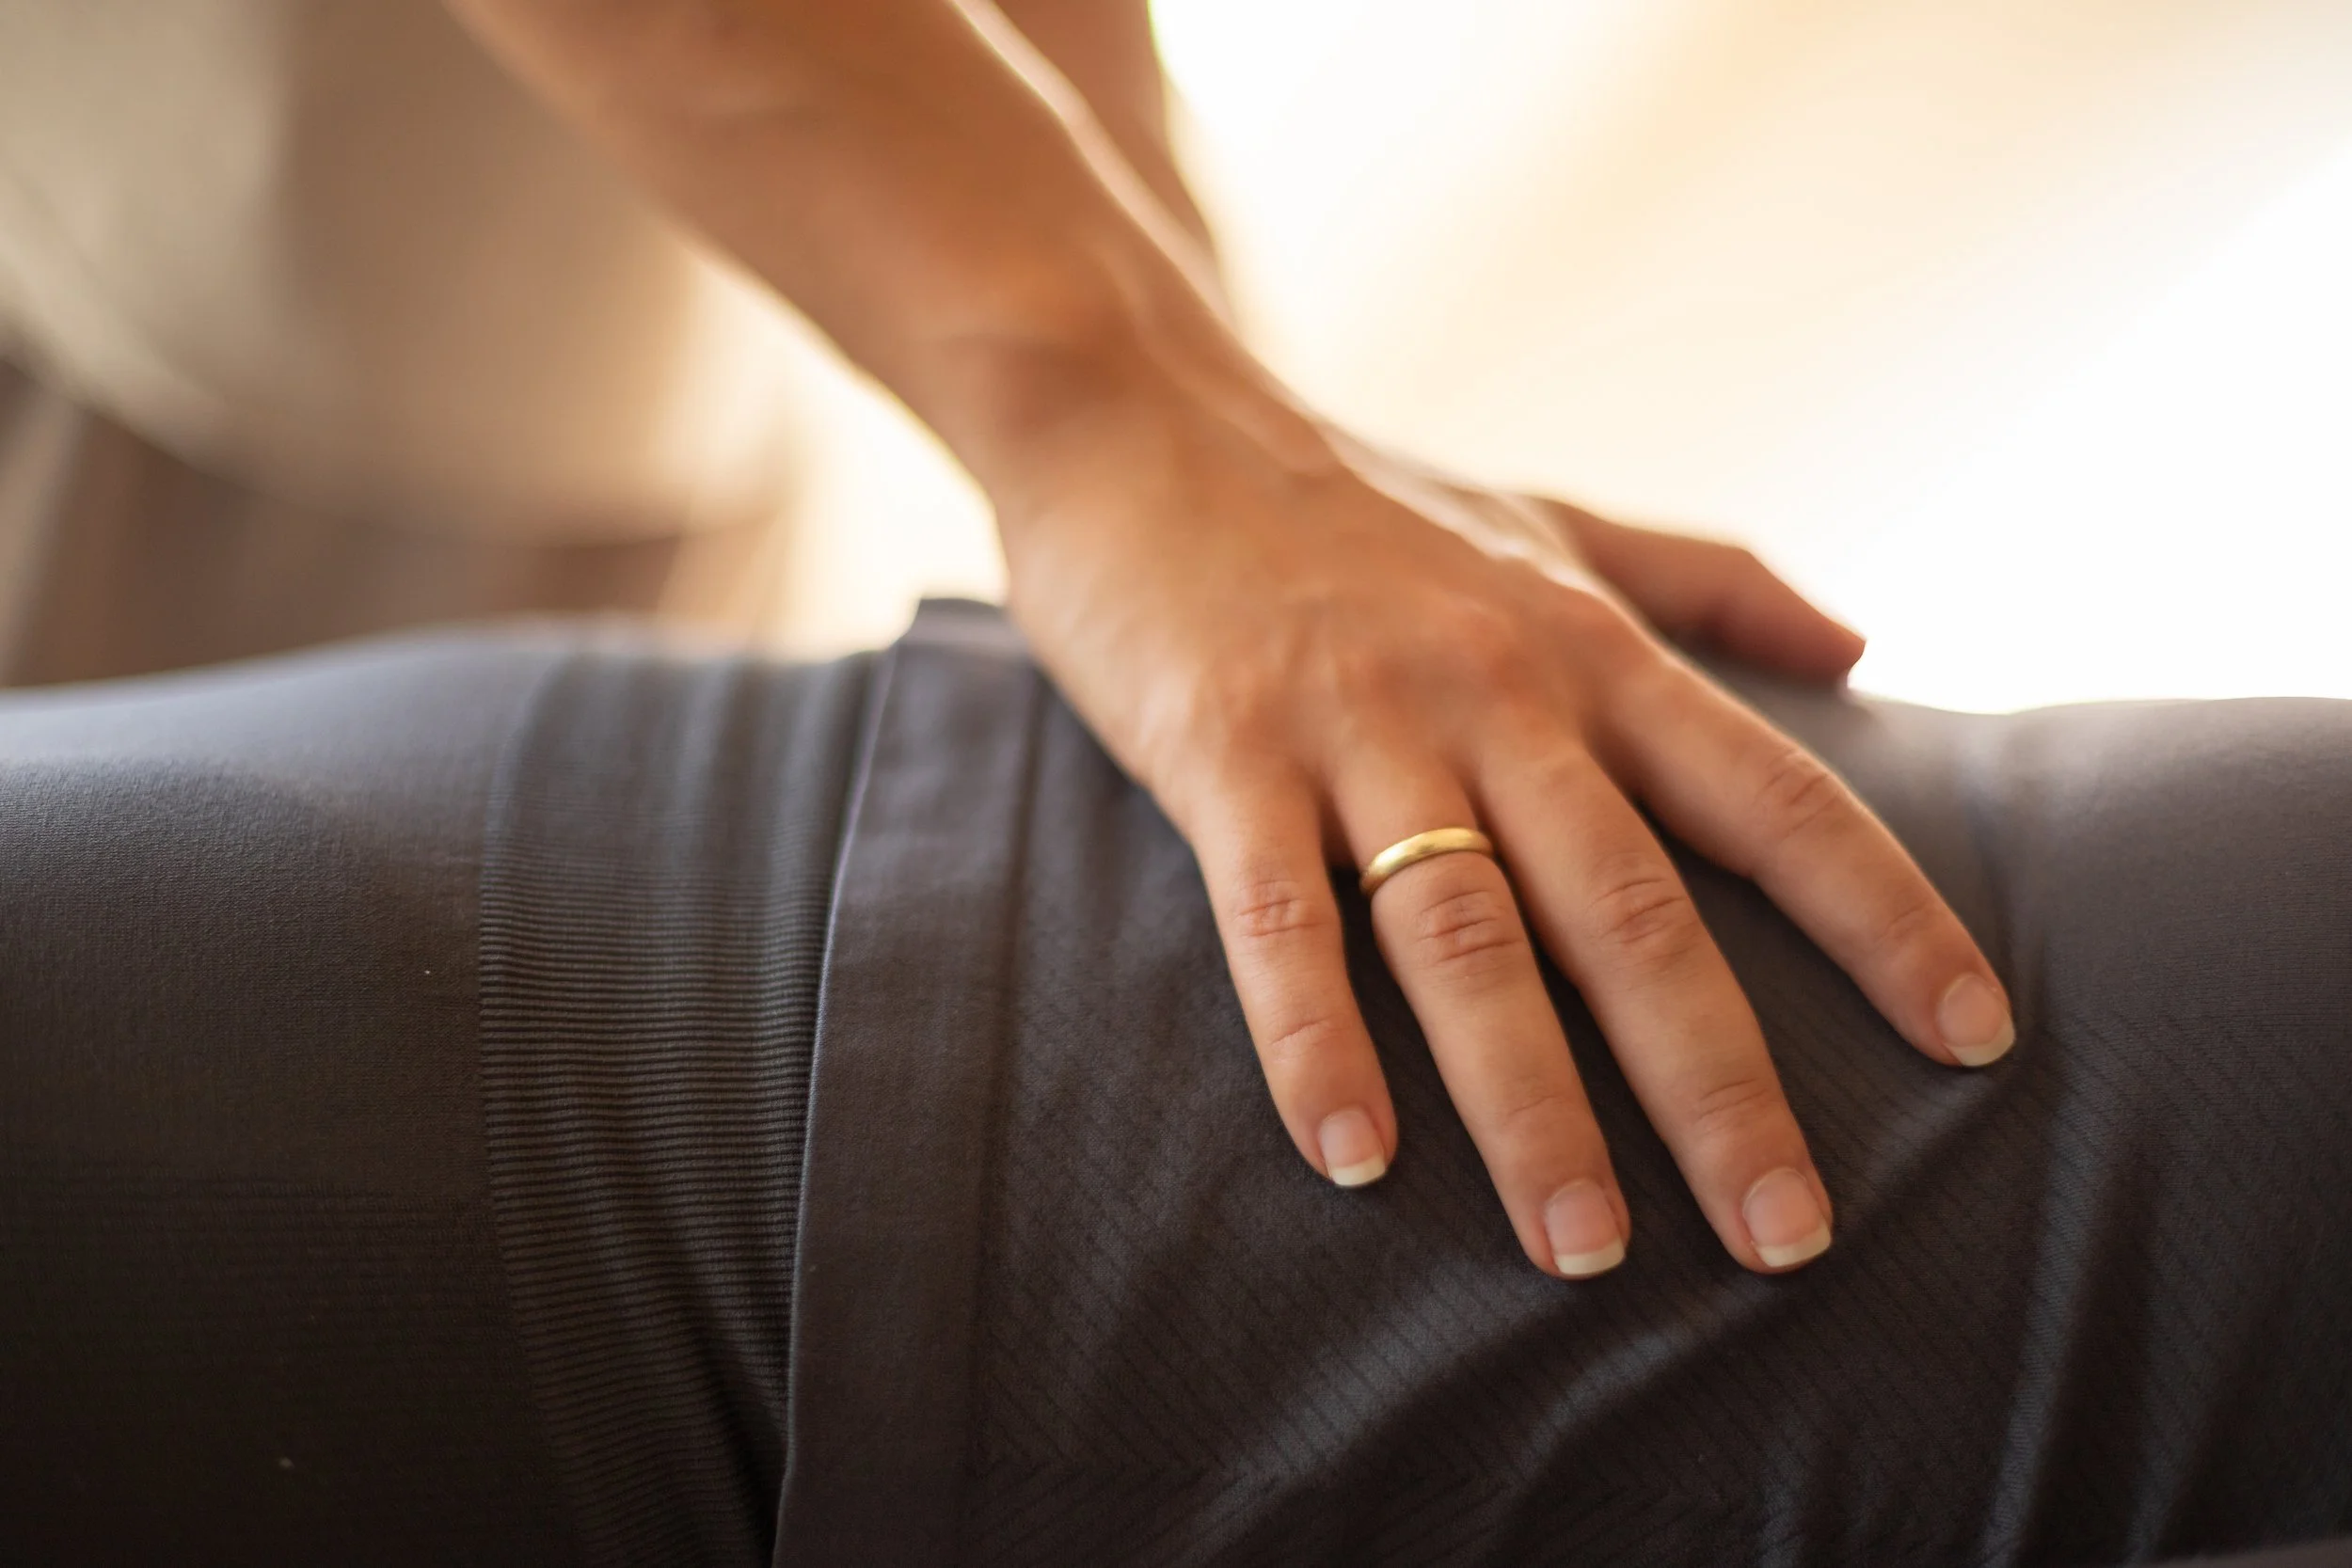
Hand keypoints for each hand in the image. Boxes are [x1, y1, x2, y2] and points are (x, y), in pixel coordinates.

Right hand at [1001, 394, 2014, 1278]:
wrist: (1146, 415)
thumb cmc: (1361, 499)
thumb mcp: (1553, 522)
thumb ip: (1709, 584)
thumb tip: (1867, 648)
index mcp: (1591, 647)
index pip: (1772, 796)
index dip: (1884, 916)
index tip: (1974, 1038)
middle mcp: (1496, 689)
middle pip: (1634, 909)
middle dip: (1716, 1082)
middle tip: (1786, 1238)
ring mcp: (1357, 723)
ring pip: (1465, 934)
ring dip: (1528, 1101)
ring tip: (1580, 1245)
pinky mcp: (1223, 751)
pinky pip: (1278, 919)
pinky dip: (1313, 1039)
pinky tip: (1352, 1157)